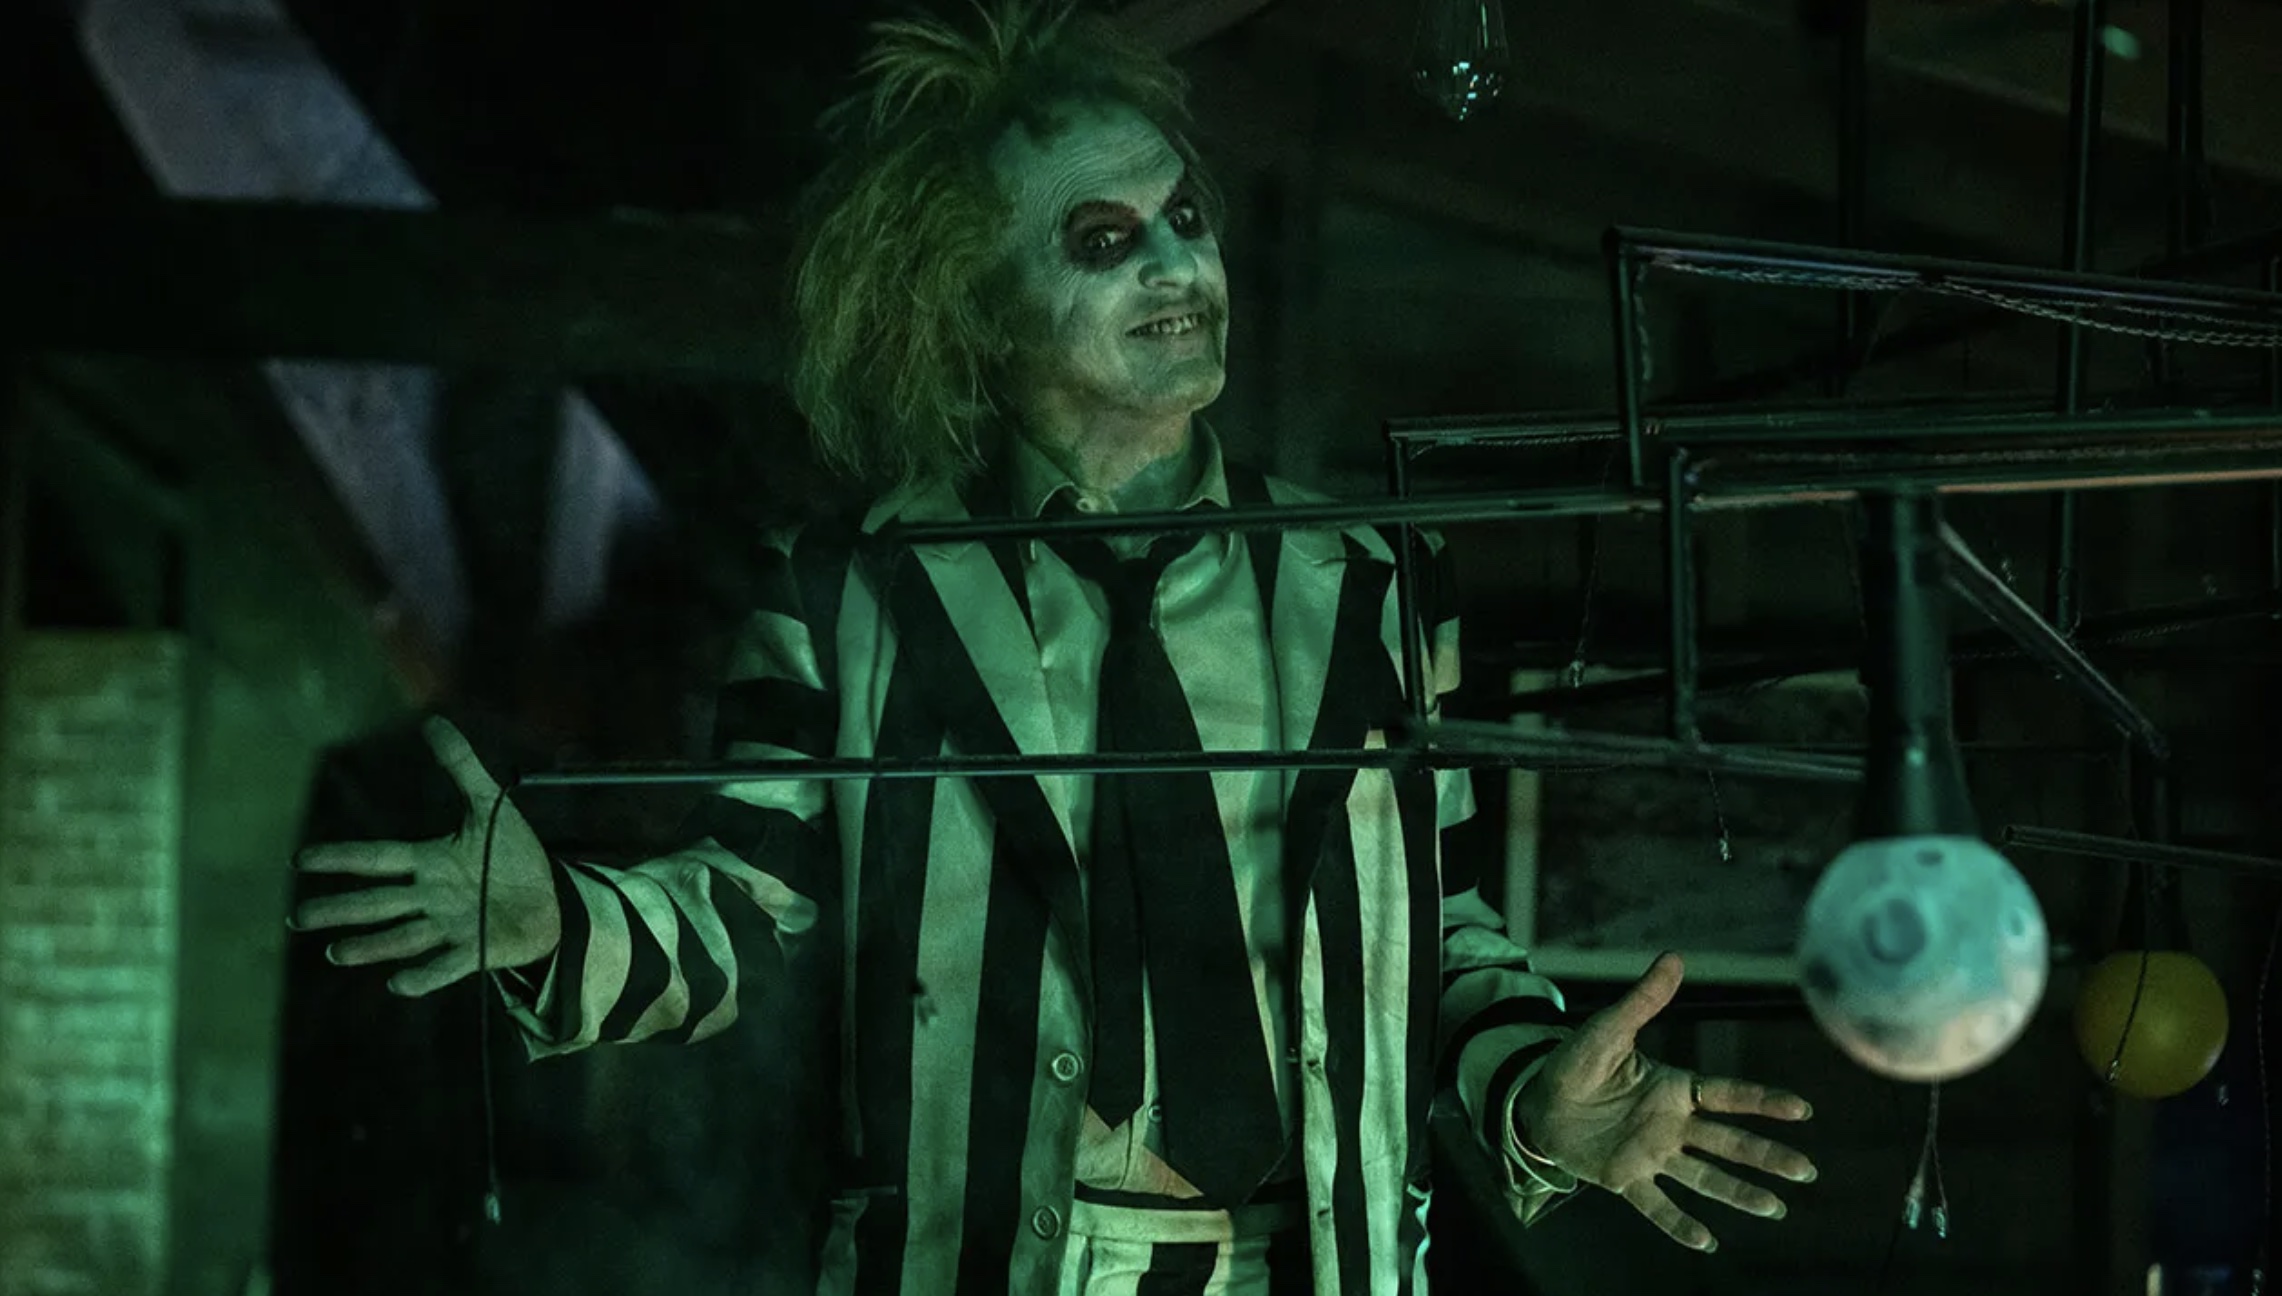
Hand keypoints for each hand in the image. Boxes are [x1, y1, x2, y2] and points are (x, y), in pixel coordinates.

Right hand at [289, 717, 559, 996]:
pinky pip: (446, 965)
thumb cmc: (512, 854)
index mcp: (429, 861)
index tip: (301, 859)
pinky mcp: (477, 951)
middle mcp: (432, 896)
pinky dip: (423, 975)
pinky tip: (397, 983)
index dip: (341, 858)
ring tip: (335, 953)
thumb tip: (433, 720)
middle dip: (340, 909)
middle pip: (378, 903)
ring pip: (403, 937)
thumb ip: (461, 765)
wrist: (551, 898)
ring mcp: (451, 926)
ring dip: (371, 946)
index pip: (377, 858)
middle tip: (298, 917)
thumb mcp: (488, 805)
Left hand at [1514, 952, 1816, 1252]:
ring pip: (1704, 1177)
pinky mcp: (1625, 1179)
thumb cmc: (1576, 1063)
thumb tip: (1675, 957)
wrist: (1537, 1101)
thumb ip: (1643, 1000)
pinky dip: (1679, 1224)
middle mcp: (1671, 1125)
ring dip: (1738, 1193)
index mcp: (1673, 1088)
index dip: (1763, 1101)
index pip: (1727, 1095)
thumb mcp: (1607, 1029)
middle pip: (1728, 1142)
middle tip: (1807, 1171)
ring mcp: (1651, 1155)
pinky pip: (1656, 1204)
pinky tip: (1706, 1243)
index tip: (1801, 1109)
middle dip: (1766, 1156)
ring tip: (1775, 1210)